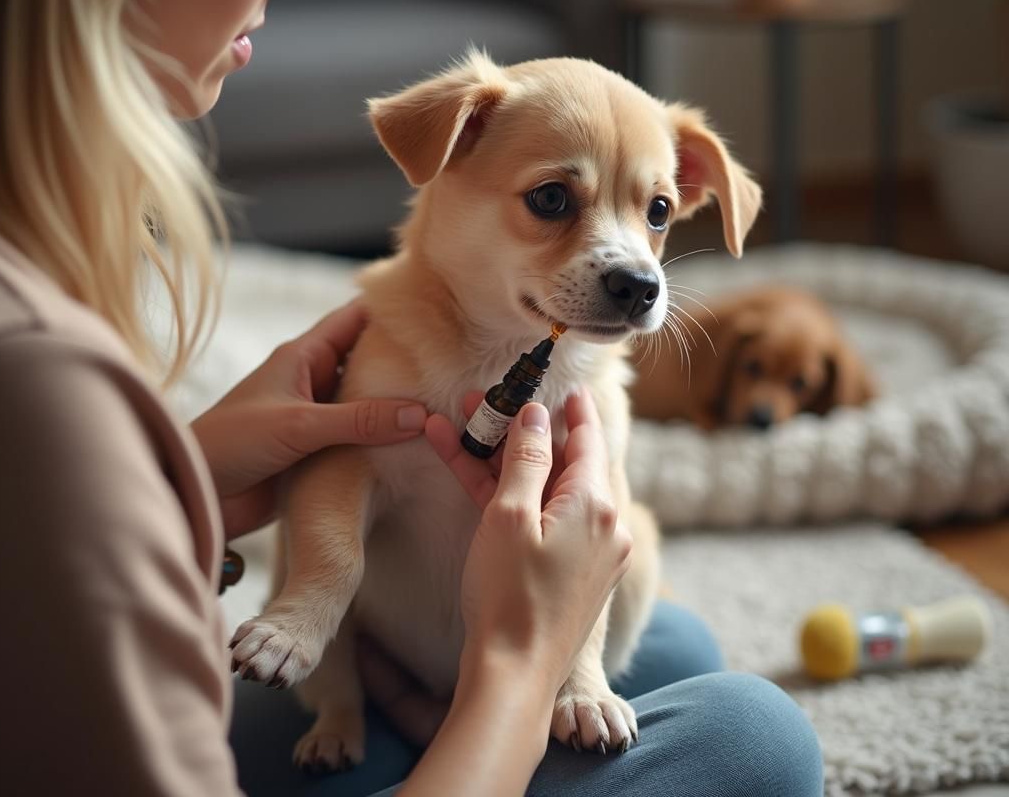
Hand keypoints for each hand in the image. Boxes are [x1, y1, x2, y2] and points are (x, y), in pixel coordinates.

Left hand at [192, 299, 426, 539]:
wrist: (198, 497)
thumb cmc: (232, 444)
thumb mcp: (298, 425)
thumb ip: (359, 420)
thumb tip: (419, 414)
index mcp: (302, 356)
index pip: (353, 319)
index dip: (389, 309)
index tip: (431, 306)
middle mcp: (313, 380)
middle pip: (367, 359)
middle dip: (403, 358)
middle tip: (451, 358)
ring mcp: (318, 416)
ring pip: (367, 400)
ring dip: (396, 402)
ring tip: (445, 398)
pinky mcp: (319, 451)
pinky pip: (360, 437)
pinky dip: (384, 438)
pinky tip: (417, 442)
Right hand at [425, 390, 631, 701]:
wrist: (513, 677)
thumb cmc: (509, 596)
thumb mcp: (510, 515)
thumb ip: (526, 458)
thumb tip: (537, 414)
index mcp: (596, 505)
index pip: (588, 438)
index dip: (573, 407)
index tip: (566, 383)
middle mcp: (602, 525)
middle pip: (561, 461)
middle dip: (519, 429)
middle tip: (484, 401)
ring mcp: (586, 550)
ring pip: (543, 487)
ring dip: (502, 458)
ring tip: (457, 423)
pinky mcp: (567, 569)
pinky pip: (539, 517)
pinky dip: (506, 494)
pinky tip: (463, 468)